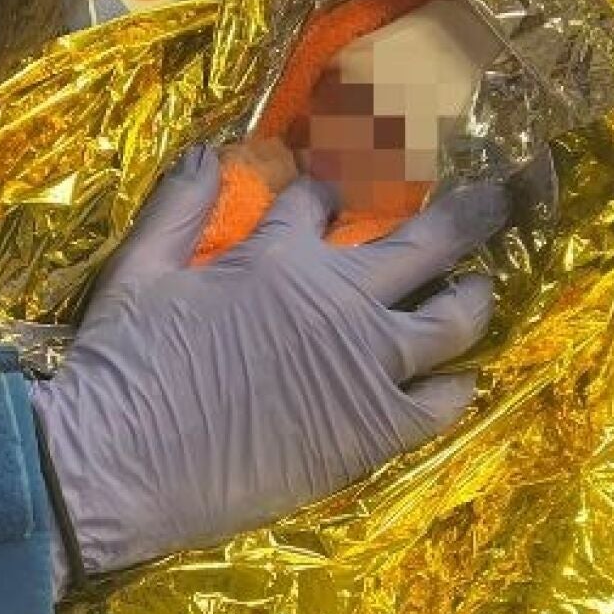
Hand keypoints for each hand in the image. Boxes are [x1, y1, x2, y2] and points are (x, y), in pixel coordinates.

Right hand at [32, 145, 505, 583]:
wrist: (117, 463)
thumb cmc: (121, 367)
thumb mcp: (137, 270)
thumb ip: (178, 207)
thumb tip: (210, 150)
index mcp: (278, 255)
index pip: (325, 201)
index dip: (335, 189)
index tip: (342, 188)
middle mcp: (338, 300)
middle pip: (428, 241)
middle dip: (469, 214)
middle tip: (496, 200)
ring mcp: (364, 366)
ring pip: (453, 319)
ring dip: (474, 298)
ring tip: (480, 291)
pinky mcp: (371, 431)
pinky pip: (441, 403)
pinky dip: (459, 389)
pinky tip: (463, 382)